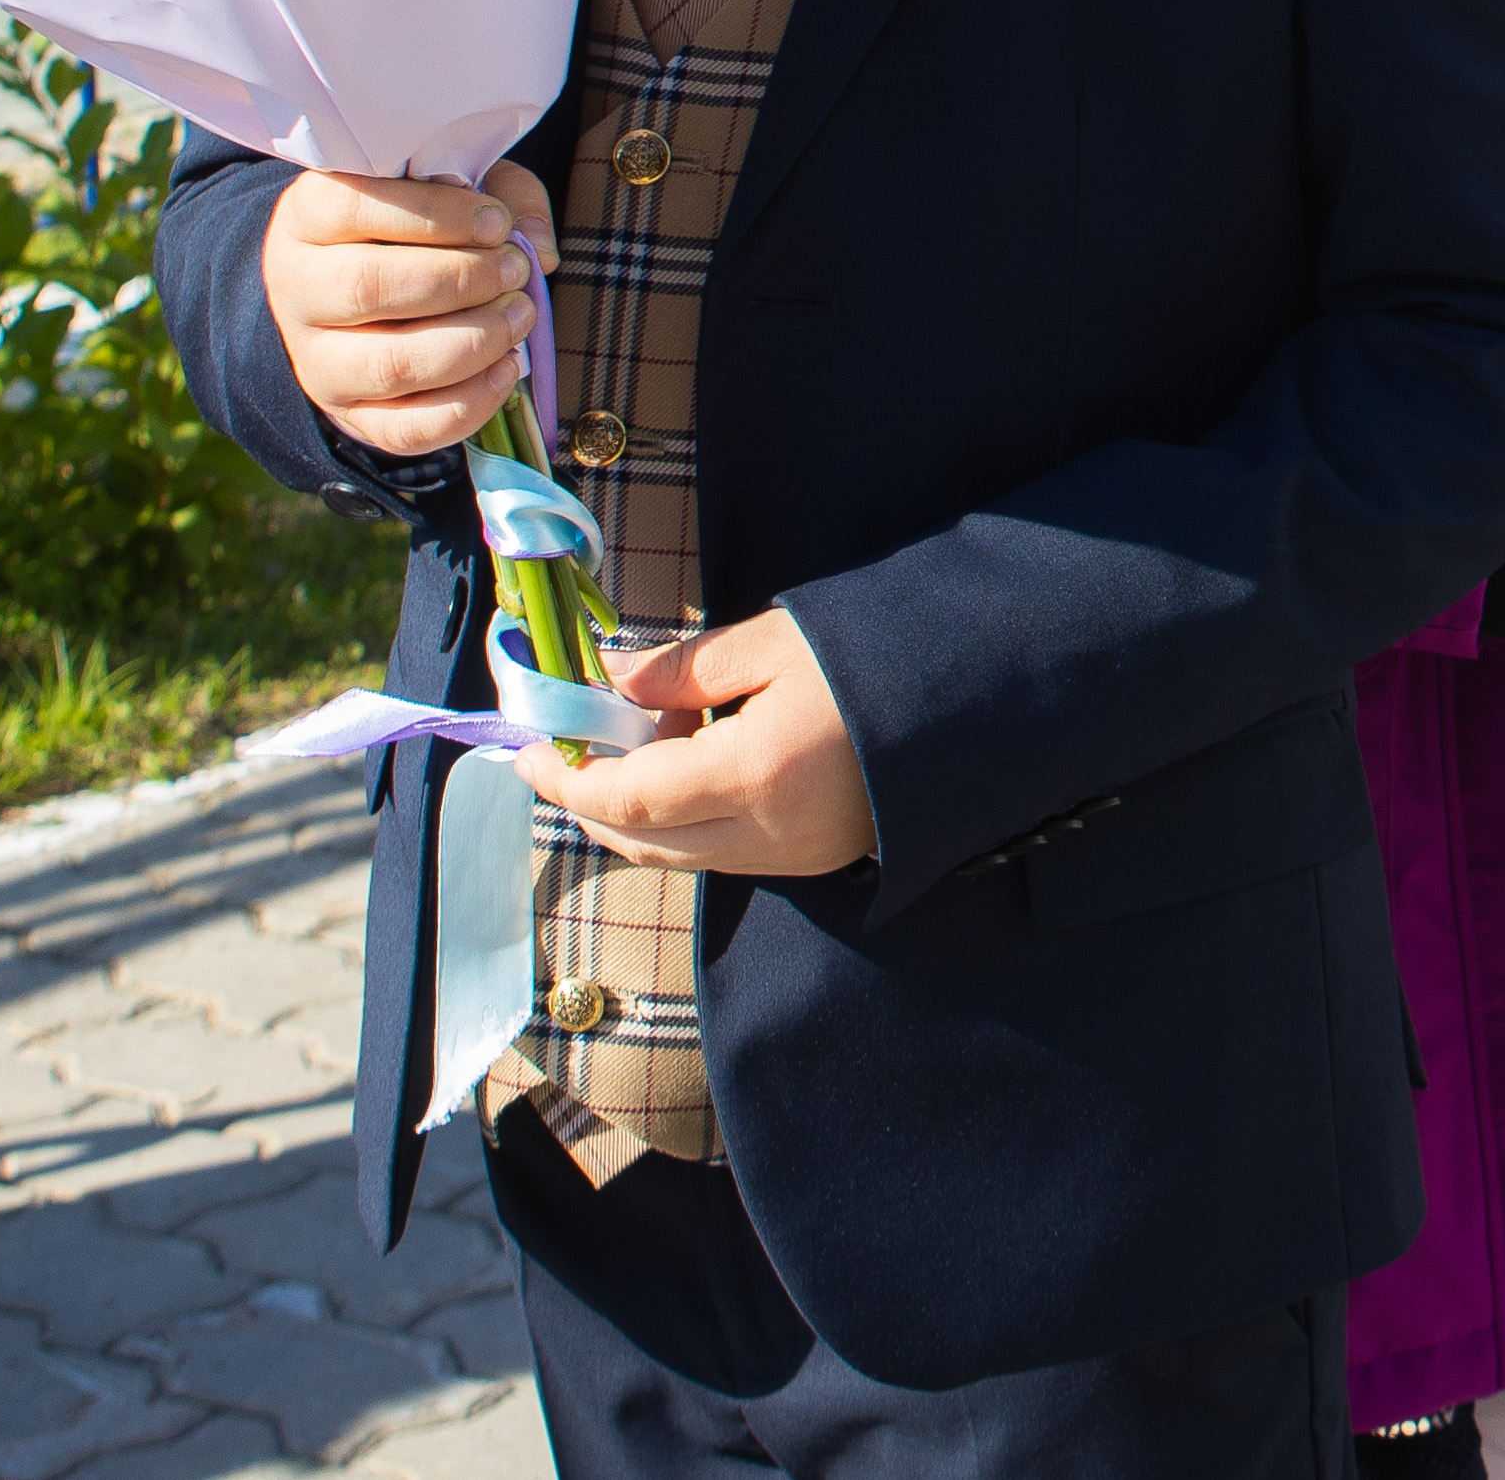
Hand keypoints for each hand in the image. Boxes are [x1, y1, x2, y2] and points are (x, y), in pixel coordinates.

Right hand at [264, 160, 555, 457]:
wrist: (367, 296)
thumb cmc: (419, 227)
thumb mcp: (456, 189)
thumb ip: (503, 196)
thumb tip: (537, 250)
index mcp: (308, 216)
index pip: (353, 206)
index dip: (435, 214)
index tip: (496, 223)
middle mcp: (298, 289)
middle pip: (366, 286)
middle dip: (461, 279)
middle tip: (515, 269)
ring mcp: (317, 360)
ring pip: (390, 364)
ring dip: (474, 340)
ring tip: (520, 314)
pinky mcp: (350, 415)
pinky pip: (407, 428)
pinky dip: (470, 403)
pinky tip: (508, 367)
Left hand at [520, 609, 875, 876]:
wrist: (978, 696)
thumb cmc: (878, 655)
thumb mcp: (774, 642)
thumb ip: (683, 670)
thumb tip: (612, 685)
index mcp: (754, 775)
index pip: (629, 799)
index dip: (567, 780)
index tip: (526, 750)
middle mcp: (769, 835)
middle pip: (643, 844)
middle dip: (587, 803)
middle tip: (556, 752)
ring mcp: (794, 858)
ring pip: (678, 858)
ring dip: (631, 816)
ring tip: (621, 749)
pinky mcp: (815, 861)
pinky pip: (720, 856)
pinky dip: (679, 825)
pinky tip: (681, 771)